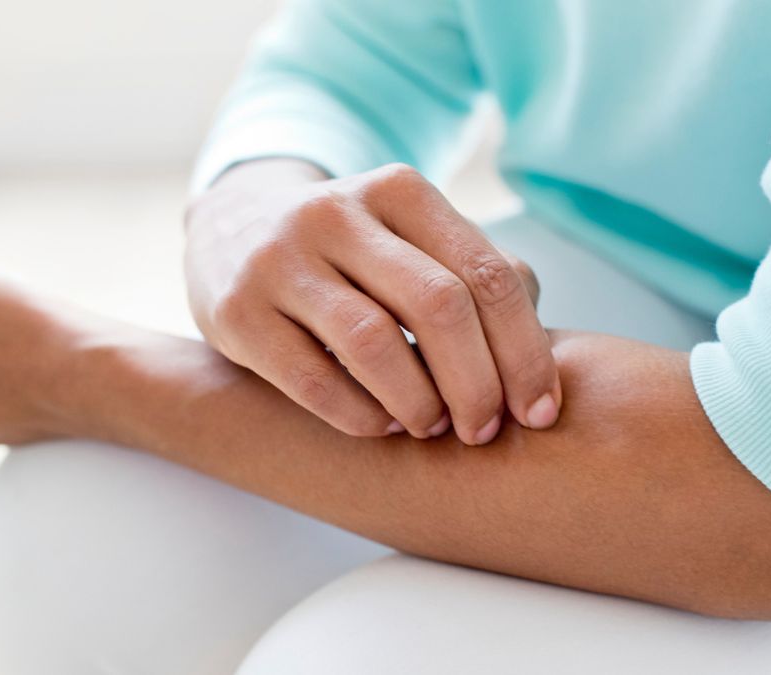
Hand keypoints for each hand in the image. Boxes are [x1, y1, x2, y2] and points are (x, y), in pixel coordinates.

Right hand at [185, 159, 560, 444]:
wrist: (230, 229)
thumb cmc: (350, 251)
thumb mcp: (411, 238)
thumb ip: (477, 276)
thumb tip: (539, 356)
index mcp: (399, 191)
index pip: (487, 274)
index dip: (525, 353)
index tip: (540, 411)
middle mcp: (337, 213)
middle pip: (439, 305)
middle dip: (478, 383)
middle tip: (485, 430)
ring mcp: (279, 259)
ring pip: (373, 342)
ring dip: (419, 402)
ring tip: (433, 426)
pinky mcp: (236, 310)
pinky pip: (312, 379)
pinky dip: (359, 415)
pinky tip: (381, 424)